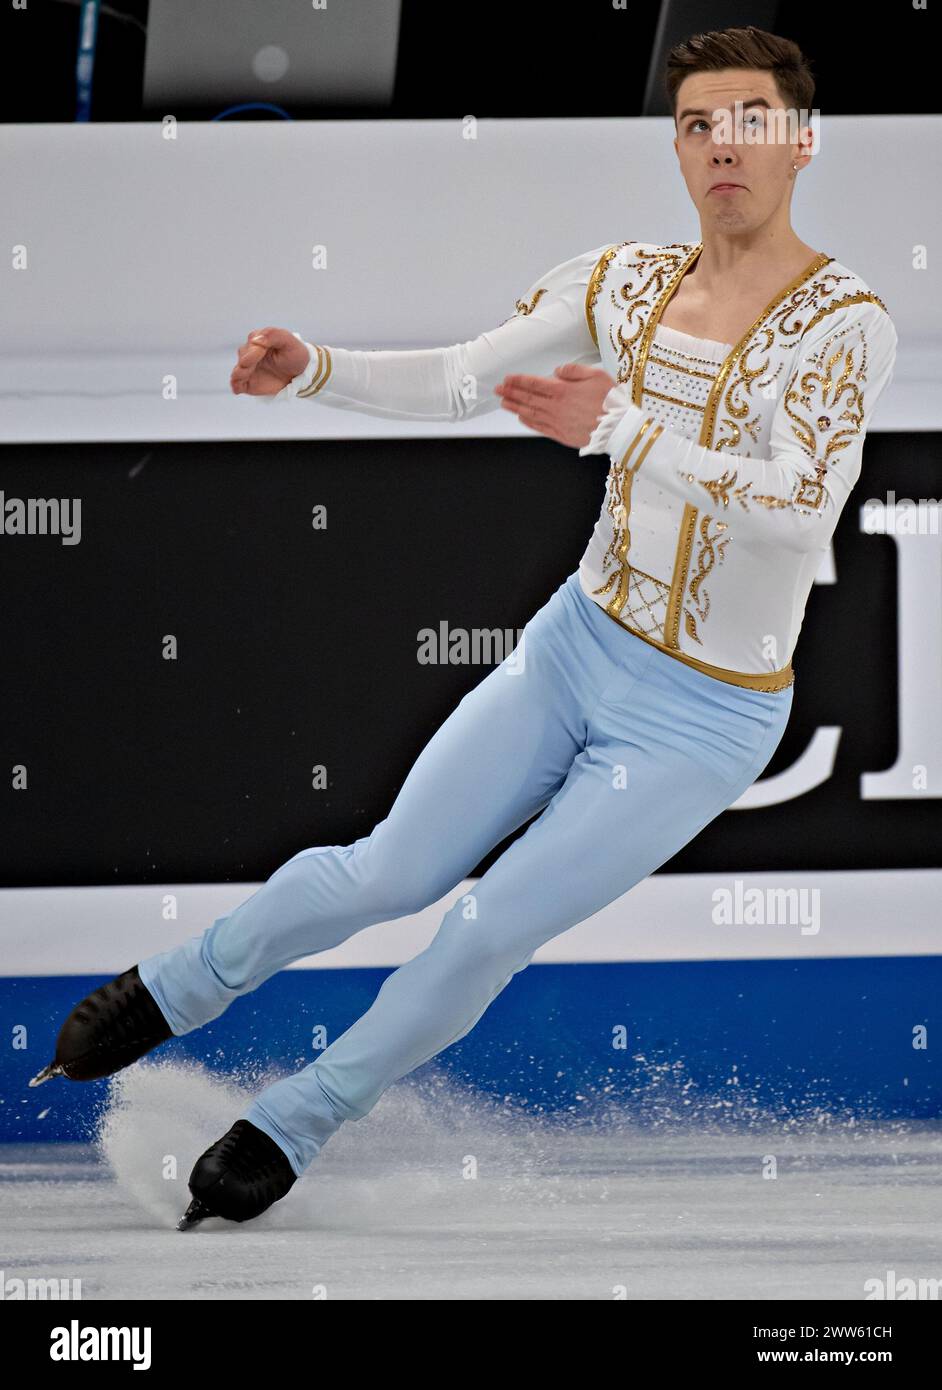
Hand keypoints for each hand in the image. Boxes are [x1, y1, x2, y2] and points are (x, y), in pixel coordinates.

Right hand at [230, 328, 310, 394]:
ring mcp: (248, 368)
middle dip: (247, 362)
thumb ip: (273, 335)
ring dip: (240, 373)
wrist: (301, 373)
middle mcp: (250, 353)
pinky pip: (237, 384)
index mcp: (259, 340)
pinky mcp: (248, 382)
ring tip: (245, 374)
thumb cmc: (295, 354)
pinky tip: (238, 388)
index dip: (255, 349)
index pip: (252, 344)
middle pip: (243, 357)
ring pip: (238, 370)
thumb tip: (255, 340)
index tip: (262, 351)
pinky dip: (235, 385)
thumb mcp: (289, 341)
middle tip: (251, 365)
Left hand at [494, 363, 616, 446]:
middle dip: (511, 393)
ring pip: (530, 413)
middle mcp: (555, 407)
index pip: (534, 384)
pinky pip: (540, 428)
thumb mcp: (596, 375)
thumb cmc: (610, 401)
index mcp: (563, 390)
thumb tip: (557, 371)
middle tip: (497, 390)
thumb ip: (574, 371)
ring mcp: (557, 422)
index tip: (507, 379)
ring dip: (515, 407)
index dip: (518, 381)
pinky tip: (521, 418)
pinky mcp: (561, 435)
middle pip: (528, 399)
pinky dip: (528, 422)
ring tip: (503, 403)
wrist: (618, 428)